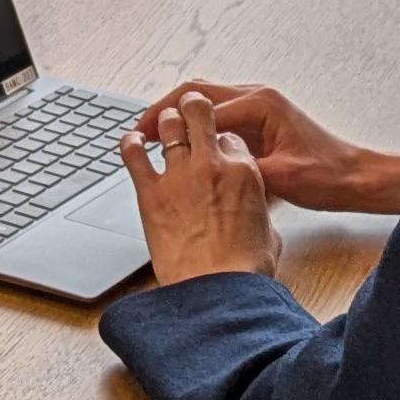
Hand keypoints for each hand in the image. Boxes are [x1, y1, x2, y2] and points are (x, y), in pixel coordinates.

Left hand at [121, 92, 280, 285]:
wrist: (218, 290)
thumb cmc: (245, 270)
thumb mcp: (268, 233)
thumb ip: (258, 213)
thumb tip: (253, 217)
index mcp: (245, 171)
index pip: (231, 137)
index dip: (221, 140)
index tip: (215, 147)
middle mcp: (212, 165)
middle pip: (200, 114)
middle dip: (193, 109)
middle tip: (187, 111)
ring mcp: (180, 176)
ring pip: (169, 127)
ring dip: (165, 122)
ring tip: (161, 124)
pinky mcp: (151, 194)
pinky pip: (134, 155)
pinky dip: (131, 143)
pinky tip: (132, 140)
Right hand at [139, 82, 399, 215]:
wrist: (356, 177)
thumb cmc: (327, 176)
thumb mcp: (281, 178)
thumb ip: (241, 169)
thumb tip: (204, 169)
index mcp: (260, 104)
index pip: (201, 106)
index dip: (169, 122)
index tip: (143, 137)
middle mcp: (256, 97)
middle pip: (196, 91)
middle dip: (164, 109)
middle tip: (136, 131)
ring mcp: (256, 106)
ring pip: (204, 99)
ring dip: (177, 114)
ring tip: (150, 135)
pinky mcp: (257, 120)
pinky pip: (216, 114)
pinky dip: (193, 125)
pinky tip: (180, 143)